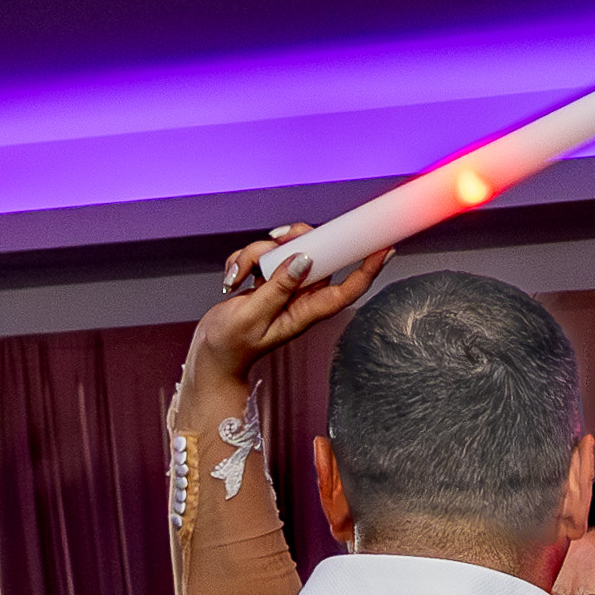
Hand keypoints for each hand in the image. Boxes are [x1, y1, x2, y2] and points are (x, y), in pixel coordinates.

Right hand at [177, 223, 392, 412]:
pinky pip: (261, 255)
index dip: (368, 270)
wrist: (210, 354)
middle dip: (296, 240)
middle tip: (276, 240)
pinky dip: (244, 260)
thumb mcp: (252, 316)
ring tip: (239, 277)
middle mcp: (299, 297)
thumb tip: (304, 260)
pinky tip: (233, 279)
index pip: (347, 290)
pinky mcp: (266, 280)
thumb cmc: (231, 345)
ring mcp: (283, 287)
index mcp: (305, 312)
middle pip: (315, 255)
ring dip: (256, 254)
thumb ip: (278, 288)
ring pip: (283, 250)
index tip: (384, 248)